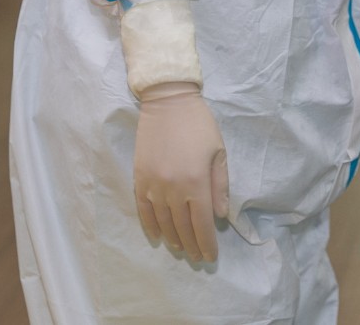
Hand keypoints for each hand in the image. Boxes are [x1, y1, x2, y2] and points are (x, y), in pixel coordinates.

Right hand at [132, 81, 228, 262]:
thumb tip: (220, 216)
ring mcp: (153, 185)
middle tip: (198, 257)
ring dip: (173, 239)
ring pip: (163, 222)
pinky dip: (151, 226)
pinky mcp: (139, 179)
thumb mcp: (218, 152)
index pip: (202, 222)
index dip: (207, 242)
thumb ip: (220, 186)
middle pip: (182, 226)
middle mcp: (173, 188)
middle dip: (192, 245)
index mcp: (196, 182)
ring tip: (182, 249)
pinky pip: (143, 210)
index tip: (211, 256)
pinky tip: (159, 236)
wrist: (168, 103)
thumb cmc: (199, 125)